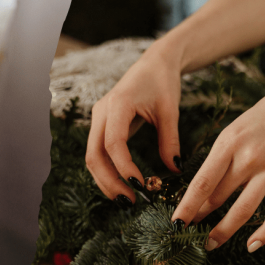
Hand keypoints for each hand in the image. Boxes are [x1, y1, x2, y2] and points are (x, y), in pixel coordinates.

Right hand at [86, 47, 183, 203]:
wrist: (153, 63)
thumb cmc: (163, 82)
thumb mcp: (170, 111)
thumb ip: (170, 141)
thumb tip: (173, 170)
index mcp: (117, 105)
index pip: (113, 143)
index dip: (124, 168)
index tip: (141, 186)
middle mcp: (100, 113)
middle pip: (94, 155)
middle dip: (109, 182)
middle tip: (130, 201)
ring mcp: (97, 120)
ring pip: (92, 158)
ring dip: (105, 181)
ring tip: (126, 199)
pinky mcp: (100, 126)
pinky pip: (97, 153)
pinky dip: (107, 171)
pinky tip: (121, 185)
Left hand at [171, 84, 264, 250]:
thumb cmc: (261, 120)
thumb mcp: (233, 132)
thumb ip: (218, 160)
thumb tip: (200, 192)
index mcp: (229, 145)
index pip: (202, 183)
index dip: (187, 206)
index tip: (175, 223)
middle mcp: (250, 159)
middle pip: (218, 197)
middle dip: (200, 217)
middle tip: (187, 231)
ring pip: (244, 210)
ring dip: (224, 231)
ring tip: (210, 243)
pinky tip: (252, 246)